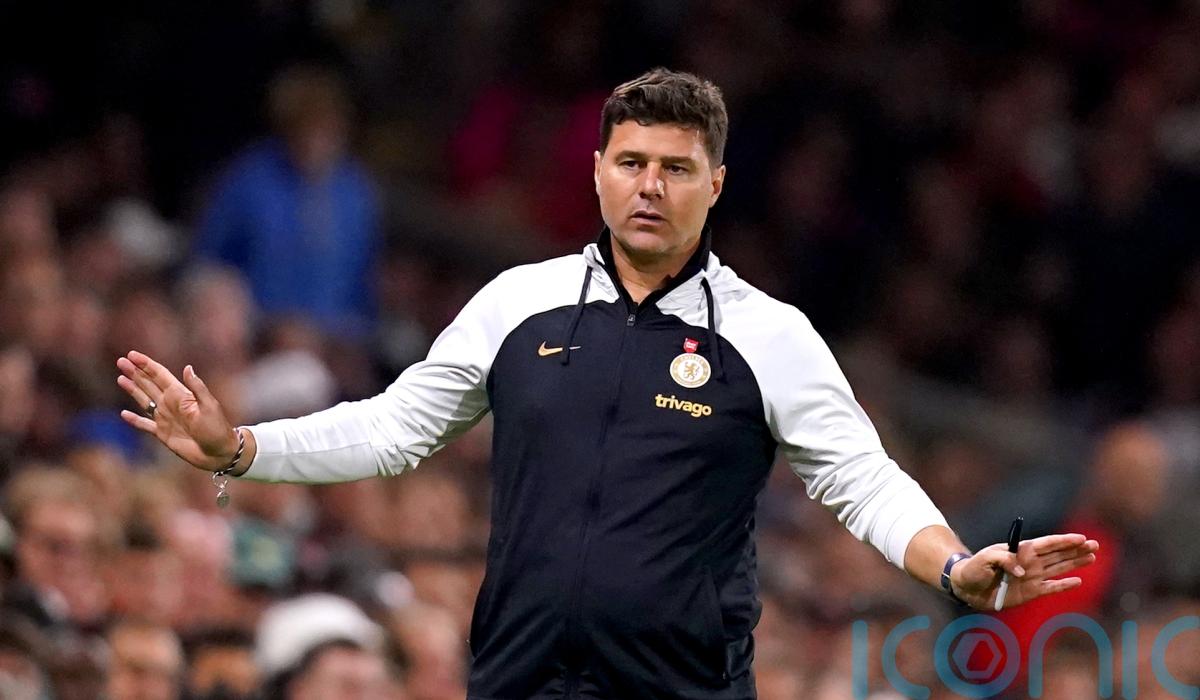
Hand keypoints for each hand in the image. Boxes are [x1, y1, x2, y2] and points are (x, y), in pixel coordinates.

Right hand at [116, 350, 238, 471]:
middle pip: (149, 384)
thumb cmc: (217, 428)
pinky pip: (145, 424)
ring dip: (132, 389)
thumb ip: (197, 388)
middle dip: (135, 372)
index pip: (160, 375)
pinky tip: (123, 414)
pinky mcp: (162, 433)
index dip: (146, 364)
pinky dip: (134, 420)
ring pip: (144, 400)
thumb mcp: (209, 406)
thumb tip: (187, 368)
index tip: (132, 354)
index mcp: (180, 395)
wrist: (219, 452)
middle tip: (121, 361)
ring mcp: (165, 418)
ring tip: (120, 378)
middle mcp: (171, 403)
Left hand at [950, 534, 1099, 609]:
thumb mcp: (985, 558)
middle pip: (1058, 554)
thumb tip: (1023, 571)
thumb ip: (1004, 560)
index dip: (1064, 541)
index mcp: (1021, 550)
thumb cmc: (975, 568)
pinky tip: (1078, 581)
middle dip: (1076, 549)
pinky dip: (1065, 585)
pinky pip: (1052, 587)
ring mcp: (1033, 577)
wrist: (968, 587)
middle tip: (1095, 545)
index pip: (1047, 543)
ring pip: (1060, 568)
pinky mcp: (1031, 592)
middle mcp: (1031, 562)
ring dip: (1076, 563)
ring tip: (1092, 557)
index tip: (1081, 538)